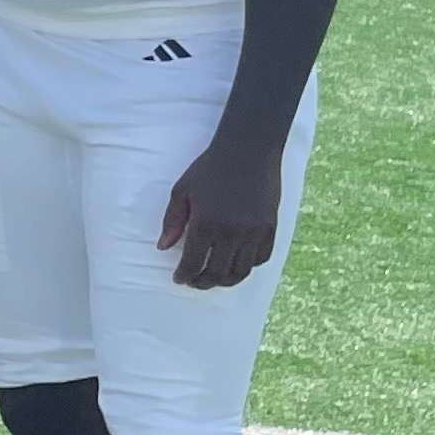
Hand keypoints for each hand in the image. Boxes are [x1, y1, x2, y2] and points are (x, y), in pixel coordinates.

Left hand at [157, 133, 288, 289]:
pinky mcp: (271, 227)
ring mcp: (254, 232)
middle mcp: (232, 234)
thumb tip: (163, 247)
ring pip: (241, 271)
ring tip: (215, 279)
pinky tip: (238, 265)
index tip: (179, 278)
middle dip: (203, 283)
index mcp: (206, 225)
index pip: (193, 264)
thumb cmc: (209, 169)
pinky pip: (262, 257)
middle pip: (217, 273)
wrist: (247, 151)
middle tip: (194, 282)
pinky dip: (249, 266)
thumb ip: (172, 221)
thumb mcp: (182, 191)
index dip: (184, 276)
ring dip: (226, 280)